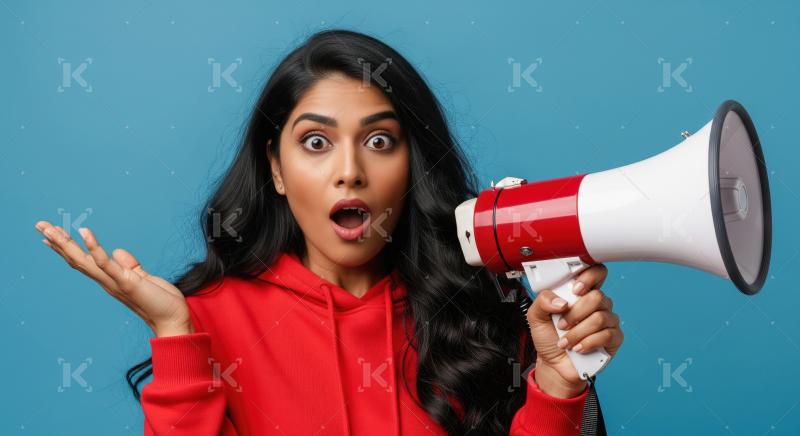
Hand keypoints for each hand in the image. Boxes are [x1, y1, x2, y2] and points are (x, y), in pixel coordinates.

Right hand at [35, 221, 193, 336]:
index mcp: (110, 279)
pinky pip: (106, 262)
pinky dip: (94, 246)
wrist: (172, 319)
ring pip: (83, 260)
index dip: (67, 248)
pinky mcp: (126, 281)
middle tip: (40, 224)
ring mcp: (114, 282)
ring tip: (50, 228)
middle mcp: (106, 281)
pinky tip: (83, 231)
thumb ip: (129, 265)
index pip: (83, 261)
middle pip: (76, 259)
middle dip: (58, 241)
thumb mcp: (141, 277)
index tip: (50, 235)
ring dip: (65, 243)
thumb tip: (117, 251)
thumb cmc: (160, 301)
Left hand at [525, 263, 623, 397]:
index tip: (575, 290)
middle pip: (597, 297)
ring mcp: (608, 320)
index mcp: (581, 293)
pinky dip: (588, 343)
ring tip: (566, 341)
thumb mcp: (536, 316)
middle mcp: (597, 304)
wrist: (554, 364)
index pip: (597, 273)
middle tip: (561, 325)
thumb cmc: (549, 337)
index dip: (589, 277)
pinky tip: (578, 348)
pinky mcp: (614, 338)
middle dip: (575, 314)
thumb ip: (543, 300)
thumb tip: (562, 301)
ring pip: (599, 318)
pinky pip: (606, 335)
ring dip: (577, 332)